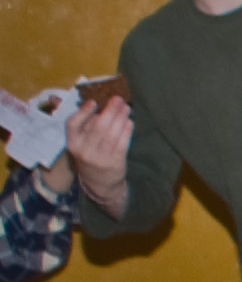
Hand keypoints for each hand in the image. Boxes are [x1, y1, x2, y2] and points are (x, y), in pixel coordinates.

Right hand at [62, 91, 128, 209]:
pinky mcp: (115, 163)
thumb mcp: (79, 143)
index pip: (73, 125)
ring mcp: (100, 158)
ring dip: (120, 118)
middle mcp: (84, 151)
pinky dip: (127, 131)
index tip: (94, 101)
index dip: (83, 112)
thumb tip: (94, 102)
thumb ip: (83, 125)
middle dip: (110, 111)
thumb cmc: (89, 155)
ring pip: (111, 134)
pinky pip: (122, 144)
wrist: (98, 182)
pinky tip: (129, 122)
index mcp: (72, 143)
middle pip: (98, 127)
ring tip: (126, 108)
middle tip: (118, 99)